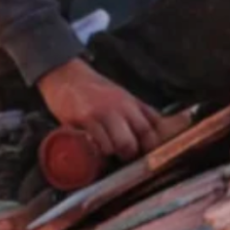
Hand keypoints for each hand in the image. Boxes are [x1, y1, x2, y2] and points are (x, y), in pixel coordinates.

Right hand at [38, 59, 163, 159]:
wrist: (66, 75)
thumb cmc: (95, 89)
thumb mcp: (122, 96)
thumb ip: (140, 112)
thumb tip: (163, 128)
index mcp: (131, 103)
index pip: (151, 129)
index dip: (152, 146)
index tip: (149, 154)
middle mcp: (118, 107)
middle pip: (133, 141)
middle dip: (130, 154)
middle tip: (123, 155)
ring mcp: (100, 113)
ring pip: (115, 146)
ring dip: (111, 153)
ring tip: (104, 148)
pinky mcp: (82, 119)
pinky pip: (95, 144)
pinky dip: (95, 150)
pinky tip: (91, 144)